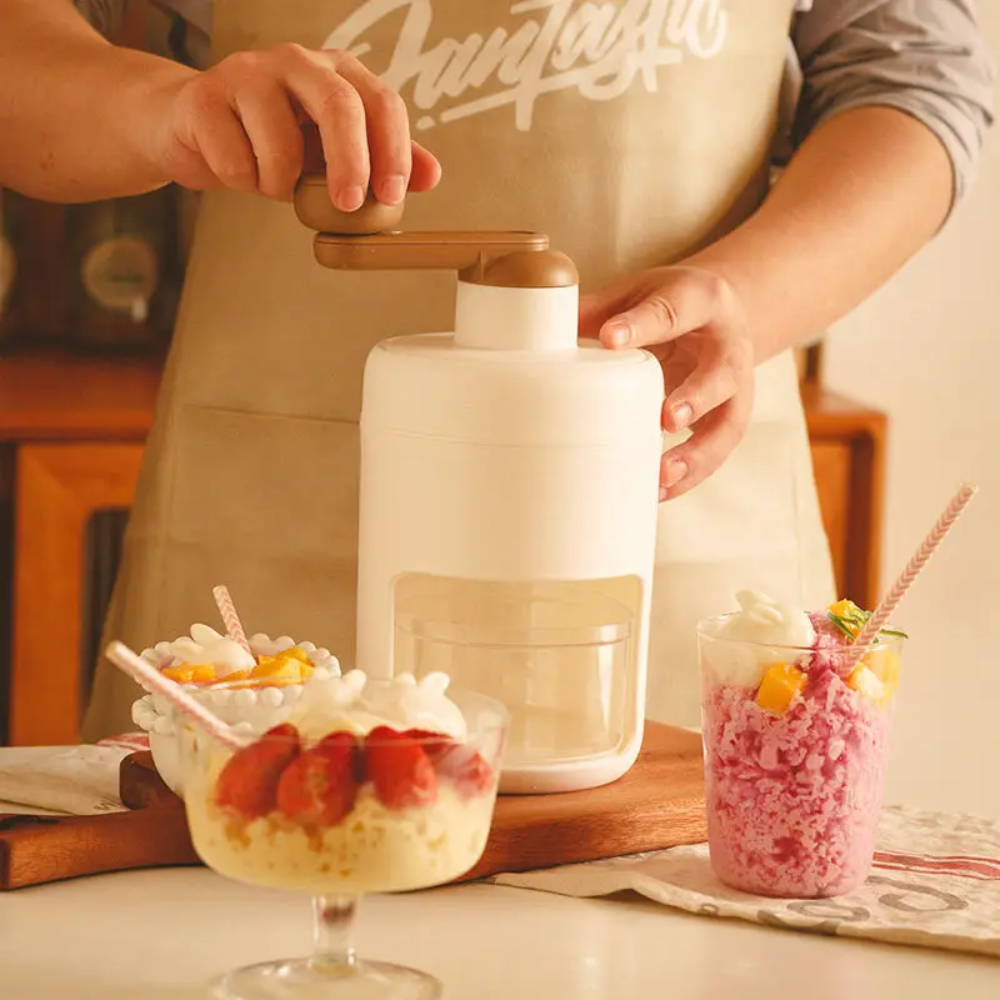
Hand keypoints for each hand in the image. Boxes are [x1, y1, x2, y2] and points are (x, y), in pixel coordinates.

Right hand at [150, 43, 440, 207]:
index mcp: (338, 73)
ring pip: (281, 143)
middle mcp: (297, 61)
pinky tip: (237, 166)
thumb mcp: (334, 151)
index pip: (382, 103)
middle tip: (349, 206)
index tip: (392, 196)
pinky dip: (242, 181)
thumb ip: (382, 160)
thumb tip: (430, 175)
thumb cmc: (274, 139)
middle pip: (339, 106)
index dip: (393, 152)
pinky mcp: (204, 97)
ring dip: (281, 185)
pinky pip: (236, 160)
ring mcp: (248, 72)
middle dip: (351, 164)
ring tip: (272, 181)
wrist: (197, 128)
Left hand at [580, 266, 754, 500]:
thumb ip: (600, 309)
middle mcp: (729, 343)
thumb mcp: (638, 292)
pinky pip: (719, 450)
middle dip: (697, 396)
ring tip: (663, 474)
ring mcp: (738, 385)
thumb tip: (546, 327)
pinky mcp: (732, 417)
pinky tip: (660, 490)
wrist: (723, 314)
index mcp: (702, 299)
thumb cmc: (670, 304)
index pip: (673, 310)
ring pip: (729, 422)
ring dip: (698, 453)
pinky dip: (692, 475)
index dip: (644, 325)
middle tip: (666, 419)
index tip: (611, 339)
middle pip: (721, 372)